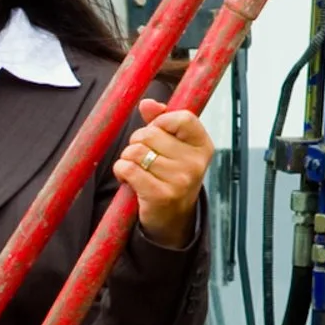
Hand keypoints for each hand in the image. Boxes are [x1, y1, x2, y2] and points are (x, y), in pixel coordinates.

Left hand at [113, 97, 209, 246]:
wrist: (172, 221)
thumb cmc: (170, 177)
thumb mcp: (174, 148)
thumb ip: (162, 122)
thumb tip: (147, 104)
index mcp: (203, 146)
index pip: (182, 117)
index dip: (161, 121)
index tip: (157, 134)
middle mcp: (195, 163)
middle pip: (150, 133)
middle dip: (138, 142)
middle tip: (143, 158)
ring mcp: (180, 180)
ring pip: (135, 151)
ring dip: (127, 159)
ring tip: (136, 170)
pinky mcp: (160, 195)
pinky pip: (128, 168)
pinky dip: (121, 171)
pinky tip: (128, 180)